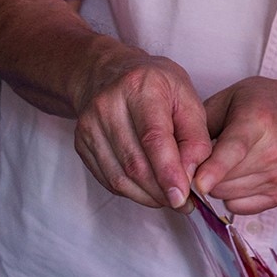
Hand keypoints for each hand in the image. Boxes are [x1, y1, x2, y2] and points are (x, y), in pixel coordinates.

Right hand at [71, 48, 210, 209]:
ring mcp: (89, 126)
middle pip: (134, 162)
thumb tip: (193, 175)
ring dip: (148, 196)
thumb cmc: (157, 85)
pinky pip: (107, 178)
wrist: (109, 73)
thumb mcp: (187, 98)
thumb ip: (195, 137)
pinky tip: (151, 192)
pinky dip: (132, 191)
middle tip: (185, 203)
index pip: (153, 138)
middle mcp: (108, 106)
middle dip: (162, 190)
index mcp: (140, 88)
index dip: (168, 172)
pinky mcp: (80, 143)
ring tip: (172, 200)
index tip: (184, 196)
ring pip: (118, 176)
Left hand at [195, 78, 276, 213]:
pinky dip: (233, 196)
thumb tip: (176, 159)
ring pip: (227, 196)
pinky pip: (240, 207)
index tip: (198, 184)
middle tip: (208, 157)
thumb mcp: (229, 97)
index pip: (234, 150)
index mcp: (258, 120)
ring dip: (218, 185)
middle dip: (204, 174)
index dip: (213, 169)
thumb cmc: (266, 103)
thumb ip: (200, 125)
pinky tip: (242, 175)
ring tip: (229, 162)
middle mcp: (275, 151)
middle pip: (222, 180)